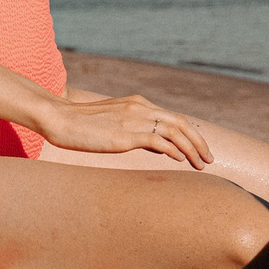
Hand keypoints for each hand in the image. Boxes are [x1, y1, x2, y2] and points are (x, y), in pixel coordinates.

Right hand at [38, 93, 211, 167]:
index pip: (173, 117)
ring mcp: (134, 119)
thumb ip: (137, 132)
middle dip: (199, 141)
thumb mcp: (114, 125)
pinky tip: (180, 161)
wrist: (58, 118)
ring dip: (192, 148)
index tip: (199, 150)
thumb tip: (160, 147)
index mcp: (138, 104)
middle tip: (209, 159)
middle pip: (181, 122)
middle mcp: (140, 108)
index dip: (191, 134)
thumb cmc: (81, 125)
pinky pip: (158, 141)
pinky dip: (173, 150)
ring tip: (201, 164)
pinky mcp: (126, 134)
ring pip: (175, 131)